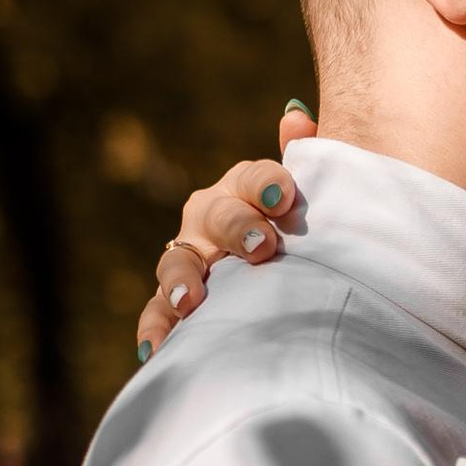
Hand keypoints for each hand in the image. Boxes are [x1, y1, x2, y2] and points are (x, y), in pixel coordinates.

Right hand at [132, 105, 316, 359]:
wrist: (274, 274)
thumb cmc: (298, 232)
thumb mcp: (310, 201)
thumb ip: (310, 159)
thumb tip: (295, 115)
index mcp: (246, 188)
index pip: (254, 177)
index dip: (267, 184)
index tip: (285, 198)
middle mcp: (211, 217)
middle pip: (217, 216)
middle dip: (236, 229)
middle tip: (262, 248)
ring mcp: (189, 258)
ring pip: (178, 262)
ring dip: (182, 280)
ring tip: (191, 301)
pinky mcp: (174, 301)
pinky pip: (157, 313)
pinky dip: (155, 330)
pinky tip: (156, 350)